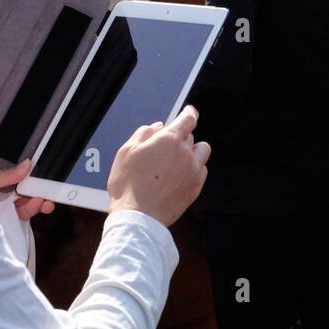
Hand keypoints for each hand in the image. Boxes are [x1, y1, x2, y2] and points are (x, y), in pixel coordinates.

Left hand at [0, 159, 54, 221]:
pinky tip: (31, 212)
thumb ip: (4, 176)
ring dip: (34, 207)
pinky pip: (14, 225)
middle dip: (38, 197)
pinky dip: (25, 219)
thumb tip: (28, 164)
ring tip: (39, 204)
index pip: (17, 184)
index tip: (44, 183)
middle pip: (22, 198)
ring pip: (21, 212)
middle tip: (48, 197)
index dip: (32, 184)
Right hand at [106, 105, 209, 226]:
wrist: (138, 217)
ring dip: (193, 151)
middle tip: (164, 148)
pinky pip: (202, 170)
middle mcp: (186, 153)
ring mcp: (194, 171)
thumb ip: (143, 134)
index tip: (189, 112)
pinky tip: (179, 175)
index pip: (188, 119)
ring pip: (202, 151)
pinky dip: (194, 168)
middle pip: (191, 136)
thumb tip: (157, 127)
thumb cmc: (128, 184)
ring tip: (176, 160)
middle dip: (180, 137)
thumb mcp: (126, 152)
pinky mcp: (196, 187)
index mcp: (169, 140)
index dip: (189, 113)